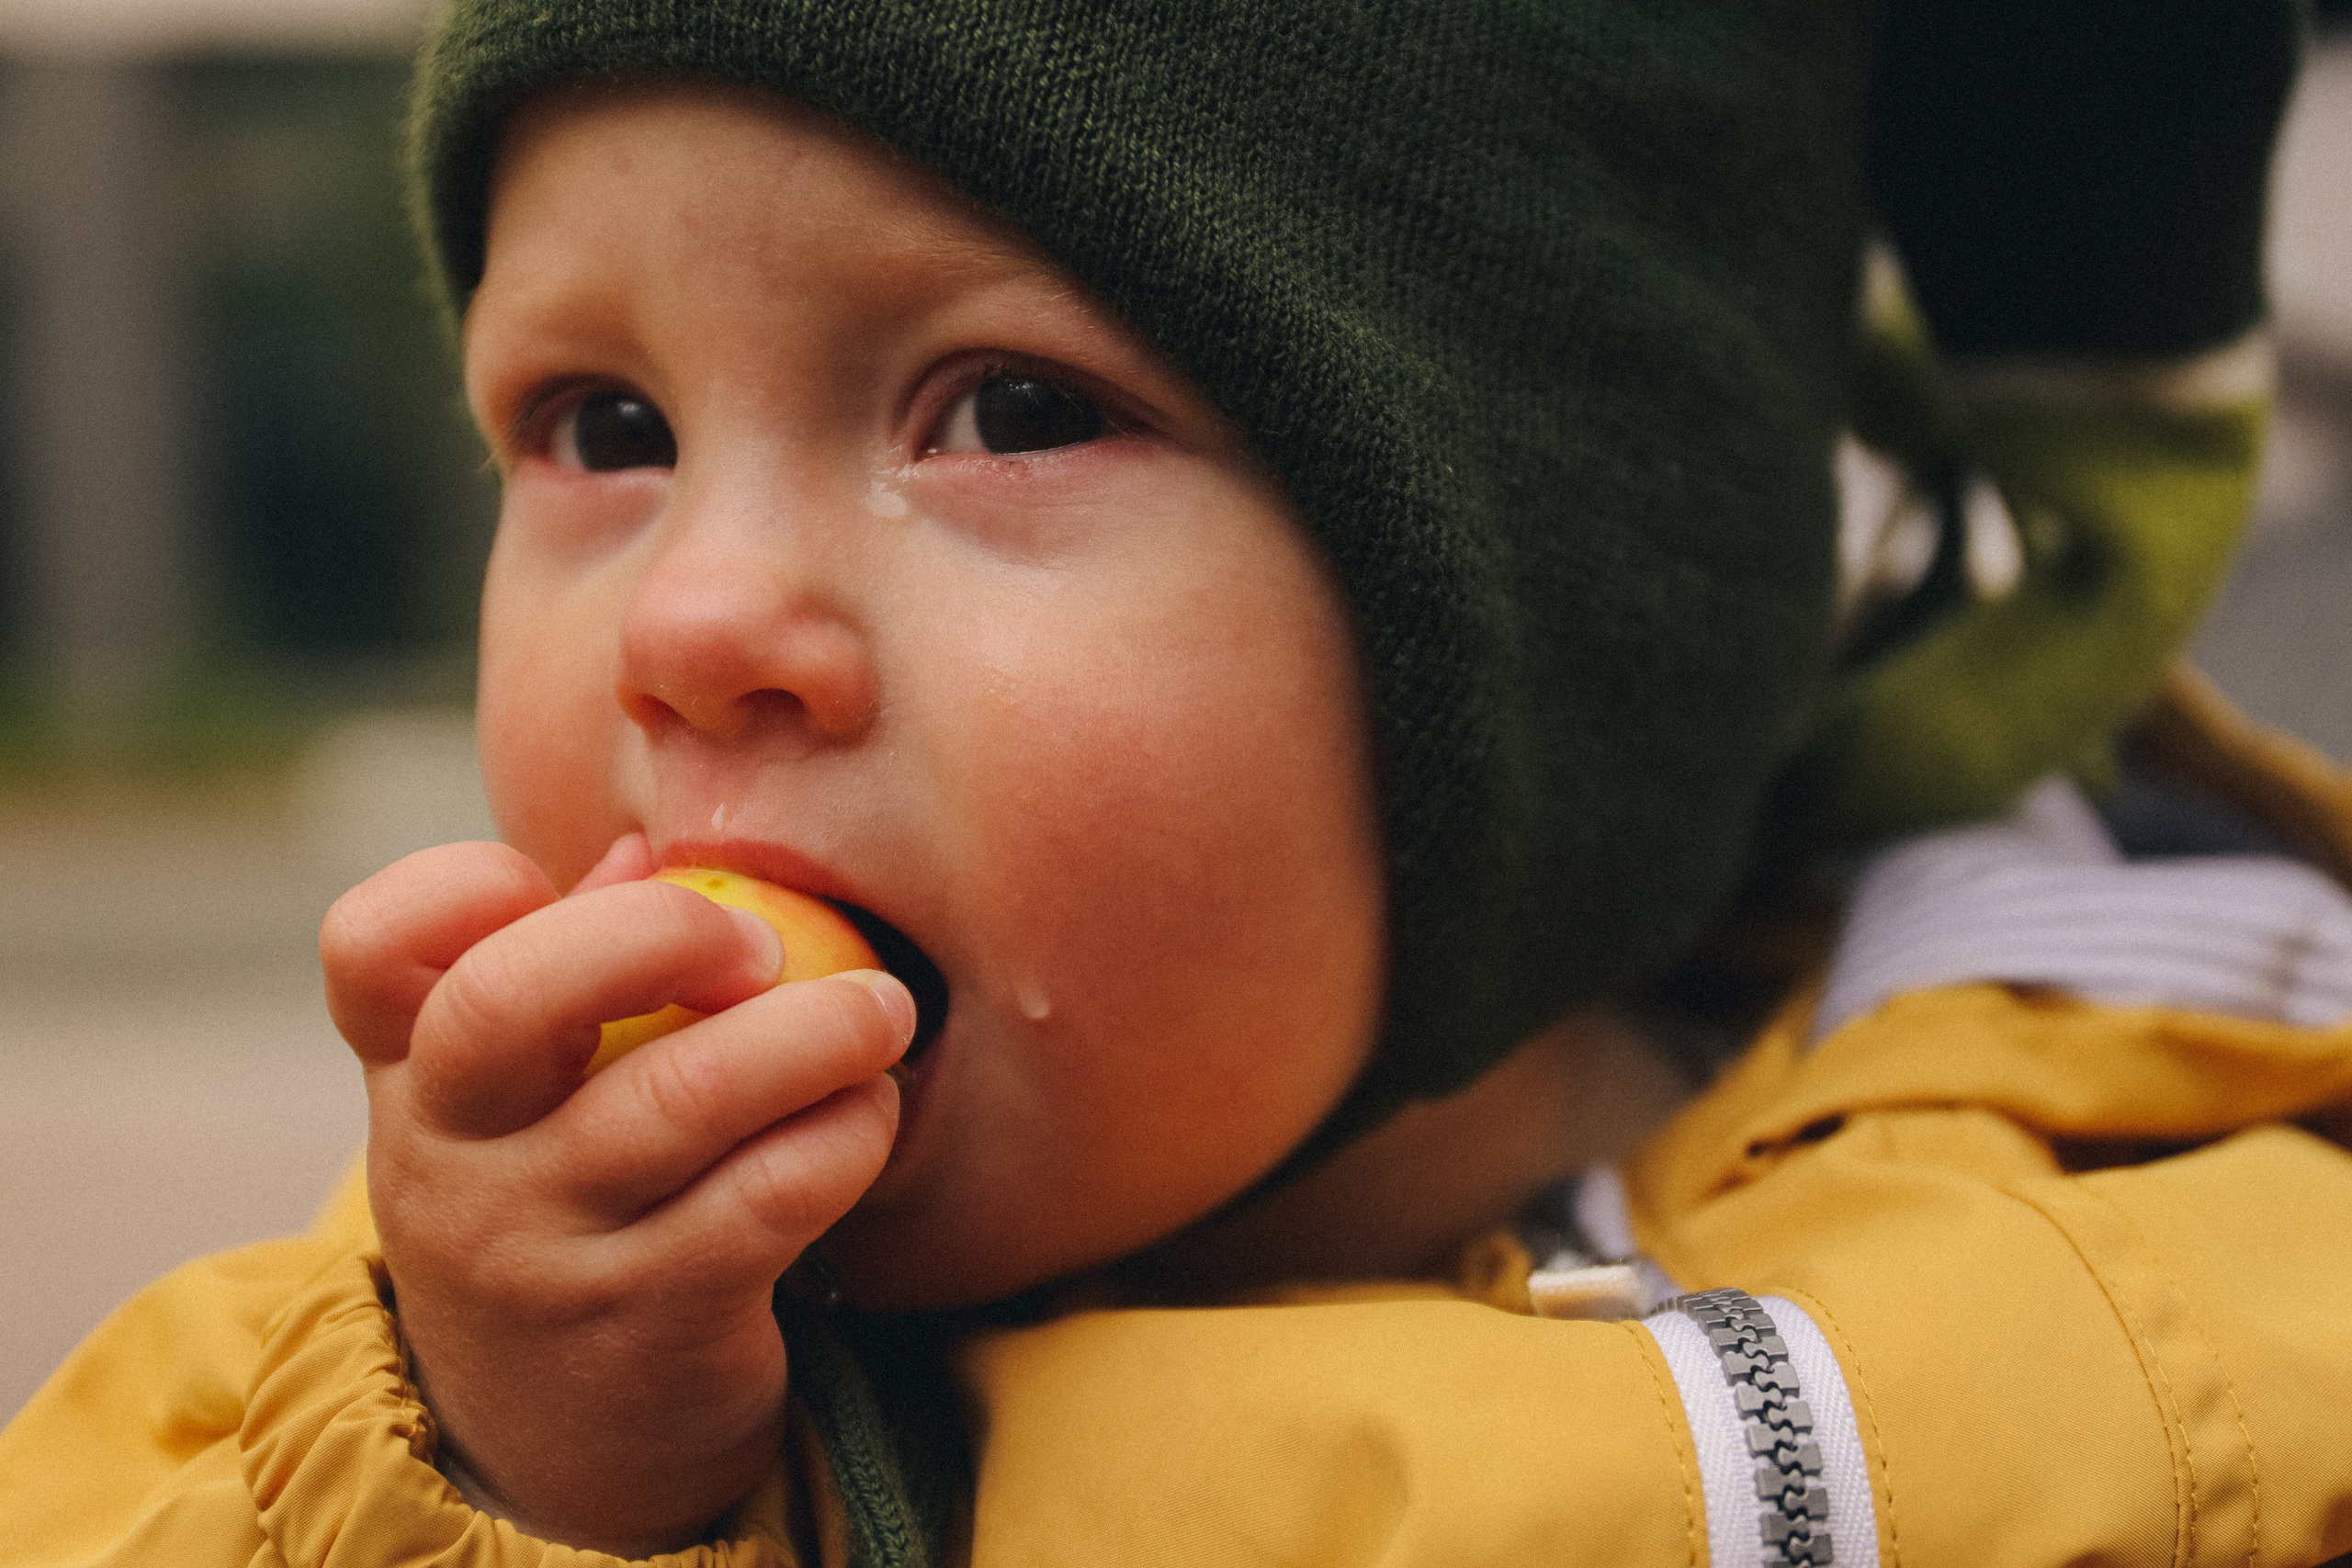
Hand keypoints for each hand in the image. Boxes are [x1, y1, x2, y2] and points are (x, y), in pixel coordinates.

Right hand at [321, 837, 912, 1555]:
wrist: (565, 1447)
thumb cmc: (564, 1211)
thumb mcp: (523, 1106)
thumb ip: (569, 973)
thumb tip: (645, 853)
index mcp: (413, 1074)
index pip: (373, 948)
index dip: (461, 883)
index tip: (593, 886)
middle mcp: (451, 1158)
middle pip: (507, 998)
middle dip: (661, 937)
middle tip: (764, 944)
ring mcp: (540, 1248)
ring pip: (682, 1097)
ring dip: (816, 1033)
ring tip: (882, 1014)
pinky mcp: (646, 1323)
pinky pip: (768, 1199)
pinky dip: (844, 1135)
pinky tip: (869, 1115)